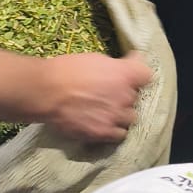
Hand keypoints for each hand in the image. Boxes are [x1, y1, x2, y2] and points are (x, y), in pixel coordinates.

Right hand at [32, 52, 150, 142]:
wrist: (46, 92)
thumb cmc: (66, 70)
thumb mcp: (95, 58)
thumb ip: (114, 67)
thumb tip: (124, 67)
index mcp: (124, 74)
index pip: (146, 75)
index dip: (138, 74)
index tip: (130, 73)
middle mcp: (125, 96)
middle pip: (136, 97)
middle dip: (125, 95)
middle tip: (110, 93)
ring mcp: (116, 117)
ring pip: (130, 118)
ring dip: (121, 114)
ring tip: (107, 110)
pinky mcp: (104, 133)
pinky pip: (120, 134)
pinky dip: (114, 129)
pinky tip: (103, 123)